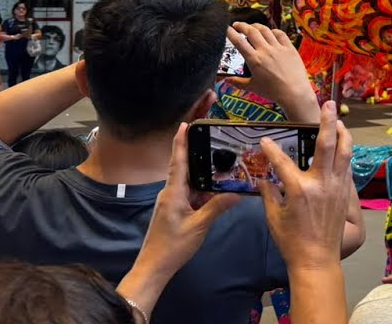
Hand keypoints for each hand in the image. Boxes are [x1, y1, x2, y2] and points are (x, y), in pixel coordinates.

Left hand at [132, 123, 240, 279]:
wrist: (154, 267)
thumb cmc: (173, 245)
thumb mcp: (199, 226)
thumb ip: (217, 207)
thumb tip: (237, 193)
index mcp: (174, 192)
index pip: (178, 161)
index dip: (181, 141)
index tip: (185, 123)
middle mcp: (171, 192)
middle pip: (185, 167)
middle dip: (197, 152)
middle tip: (214, 138)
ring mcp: (172, 202)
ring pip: (190, 182)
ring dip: (204, 174)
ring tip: (223, 163)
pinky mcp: (175, 210)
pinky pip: (191, 194)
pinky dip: (203, 190)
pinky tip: (217, 189)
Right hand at [226, 23, 316, 120]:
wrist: (294, 93)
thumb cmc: (273, 92)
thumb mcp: (252, 87)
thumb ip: (238, 82)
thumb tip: (226, 80)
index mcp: (254, 60)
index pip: (239, 42)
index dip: (231, 33)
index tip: (227, 28)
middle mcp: (266, 51)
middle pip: (251, 31)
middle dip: (242, 26)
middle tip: (237, 25)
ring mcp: (279, 48)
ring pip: (265, 30)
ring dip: (256, 26)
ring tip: (252, 26)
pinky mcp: (290, 48)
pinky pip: (281, 34)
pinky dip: (273, 31)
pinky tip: (270, 32)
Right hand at [259, 100, 353, 271]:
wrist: (316, 259)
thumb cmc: (291, 240)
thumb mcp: (273, 216)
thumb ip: (268, 193)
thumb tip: (262, 179)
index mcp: (298, 189)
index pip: (282, 161)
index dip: (271, 149)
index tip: (264, 139)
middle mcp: (321, 183)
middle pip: (327, 144)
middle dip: (327, 121)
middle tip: (328, 104)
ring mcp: (336, 186)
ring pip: (345, 152)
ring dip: (343, 134)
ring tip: (339, 121)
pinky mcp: (345, 193)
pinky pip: (346, 167)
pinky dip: (345, 153)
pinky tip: (341, 148)